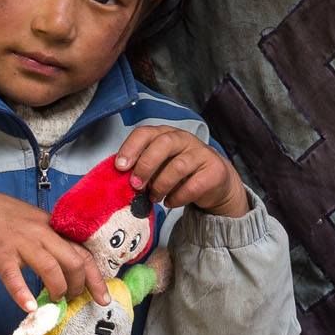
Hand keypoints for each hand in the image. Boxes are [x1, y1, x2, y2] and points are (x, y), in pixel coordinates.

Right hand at [0, 190, 109, 310]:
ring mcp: (21, 243)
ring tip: (55, 301)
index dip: (96, 278)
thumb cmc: (6, 220)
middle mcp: (41, 233)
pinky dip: (23, 294)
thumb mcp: (35, 224)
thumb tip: (72, 270)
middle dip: (79, 286)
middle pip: (73, 262)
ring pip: (50, 268)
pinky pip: (14, 276)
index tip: (103, 298)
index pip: (83, 253)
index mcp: (53, 228)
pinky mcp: (0, 254)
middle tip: (72, 299)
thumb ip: (53, 242)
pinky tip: (30, 308)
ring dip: (58, 290)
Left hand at [114, 126, 249, 217]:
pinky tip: (171, 201)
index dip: (131, 148)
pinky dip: (177, 197)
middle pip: (163, 144)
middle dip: (146, 166)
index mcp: (165, 134)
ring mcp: (201, 154)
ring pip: (178, 166)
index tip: (121, 167)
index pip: (145, 133)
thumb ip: (142, 167)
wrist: (214, 180)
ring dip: (161, 185)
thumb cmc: (180, 171)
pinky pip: (193, 186)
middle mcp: (183, 139)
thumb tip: (122, 179)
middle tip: (136, 185)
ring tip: (154, 197)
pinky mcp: (214, 171)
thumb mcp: (160, 165)